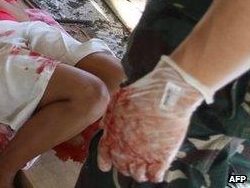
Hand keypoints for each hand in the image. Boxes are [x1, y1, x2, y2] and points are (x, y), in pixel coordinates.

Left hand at [97, 56, 211, 181]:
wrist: (167, 93)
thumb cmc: (142, 93)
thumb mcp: (118, 100)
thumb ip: (109, 116)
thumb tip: (102, 126)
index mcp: (113, 135)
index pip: (104, 155)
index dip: (105, 162)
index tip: (106, 166)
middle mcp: (126, 148)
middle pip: (121, 167)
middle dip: (124, 166)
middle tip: (131, 162)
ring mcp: (144, 155)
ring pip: (137, 175)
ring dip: (138, 173)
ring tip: (144, 167)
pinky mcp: (162, 157)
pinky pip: (155, 176)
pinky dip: (154, 175)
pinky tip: (156, 169)